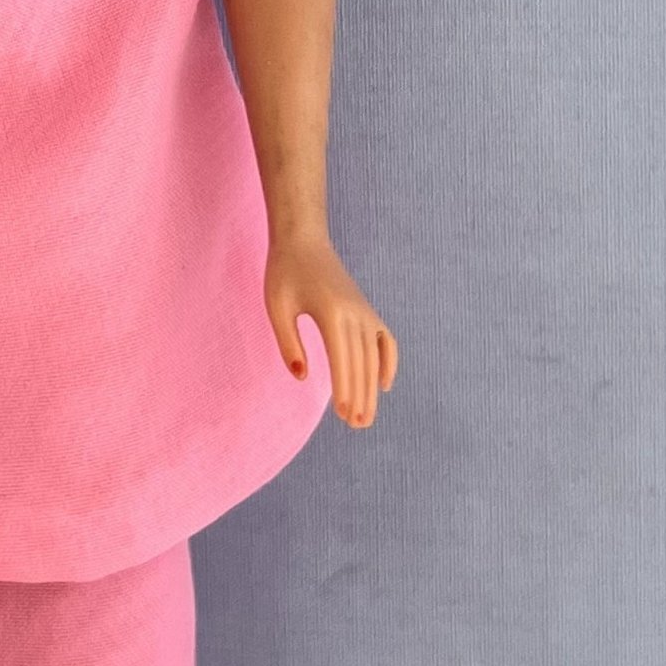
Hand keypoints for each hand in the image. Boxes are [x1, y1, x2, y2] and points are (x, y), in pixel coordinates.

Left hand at [264, 228, 396, 427]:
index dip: (344, 387)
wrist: (303, 239)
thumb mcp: (277, 307)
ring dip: (371, 388)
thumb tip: (302, 376)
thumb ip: (288, 342)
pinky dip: (388, 362)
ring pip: (374, 357)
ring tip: (365, 417)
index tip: (344, 414)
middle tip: (356, 426)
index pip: (342, 358)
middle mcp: (354, 313)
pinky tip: (384, 385)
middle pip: (362, 363)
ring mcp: (364, 311)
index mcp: (331, 312)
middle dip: (360, 396)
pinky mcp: (366, 310)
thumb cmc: (284, 272)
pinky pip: (385, 340)